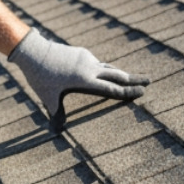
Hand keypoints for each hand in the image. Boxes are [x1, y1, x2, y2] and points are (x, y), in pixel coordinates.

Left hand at [9, 29, 148, 131]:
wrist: (34, 50)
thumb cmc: (40, 76)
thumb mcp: (48, 97)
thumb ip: (55, 113)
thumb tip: (55, 132)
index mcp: (85, 80)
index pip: (112, 88)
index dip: (128, 92)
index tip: (142, 92)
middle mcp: (90, 68)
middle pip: (117, 74)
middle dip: (134, 79)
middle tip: (149, 81)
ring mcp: (86, 58)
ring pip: (108, 67)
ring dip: (120, 73)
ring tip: (130, 78)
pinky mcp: (81, 53)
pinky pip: (96, 63)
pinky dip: (103, 69)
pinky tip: (104, 72)